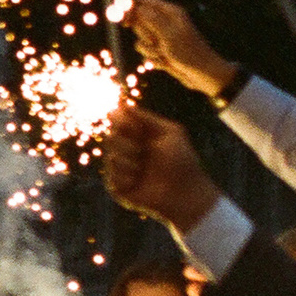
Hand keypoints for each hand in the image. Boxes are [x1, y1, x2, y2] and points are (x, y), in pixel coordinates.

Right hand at [104, 105, 222, 228]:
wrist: (184, 191)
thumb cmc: (182, 161)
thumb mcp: (169, 132)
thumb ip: (146, 117)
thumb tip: (122, 104)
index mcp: (139, 136)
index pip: (119, 122)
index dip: (120, 121)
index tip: (130, 124)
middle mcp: (128, 151)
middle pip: (111, 136)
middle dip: (127, 141)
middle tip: (143, 149)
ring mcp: (122, 169)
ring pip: (111, 156)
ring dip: (130, 160)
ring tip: (144, 168)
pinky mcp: (118, 187)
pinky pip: (112, 175)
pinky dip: (128, 176)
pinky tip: (139, 182)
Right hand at [125, 0, 239, 96]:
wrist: (202, 74)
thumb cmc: (188, 52)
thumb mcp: (167, 33)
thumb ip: (149, 18)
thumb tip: (133, 5)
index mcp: (170, 12)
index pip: (144, 3)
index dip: (131, 10)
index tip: (124, 22)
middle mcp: (166, 23)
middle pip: (140, 22)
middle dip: (144, 35)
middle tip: (156, 41)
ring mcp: (163, 38)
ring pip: (141, 41)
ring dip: (149, 50)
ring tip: (164, 54)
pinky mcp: (161, 52)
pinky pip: (146, 54)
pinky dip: (154, 60)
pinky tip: (166, 63)